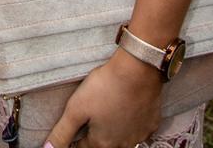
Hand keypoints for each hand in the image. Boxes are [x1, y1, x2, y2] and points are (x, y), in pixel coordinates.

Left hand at [44, 50, 161, 147]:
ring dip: (112, 134)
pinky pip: (138, 132)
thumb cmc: (104, 87)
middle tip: (88, 121)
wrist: (137, 71)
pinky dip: (130, 127)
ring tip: (105, 116)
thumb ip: (62, 132)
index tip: (71, 133)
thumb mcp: (76, 109)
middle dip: (93, 138)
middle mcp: (122, 145)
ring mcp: (139, 135)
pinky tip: (126, 114)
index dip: (73, 141)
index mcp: (102, 143)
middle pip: (103, 146)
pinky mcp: (150, 124)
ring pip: (122, 141)